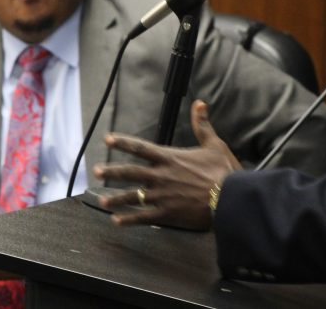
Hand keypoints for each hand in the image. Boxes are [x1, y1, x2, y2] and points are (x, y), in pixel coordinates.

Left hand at [94, 100, 241, 229]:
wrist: (230, 198)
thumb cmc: (223, 171)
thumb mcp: (213, 144)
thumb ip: (202, 125)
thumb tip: (200, 104)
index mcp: (169, 158)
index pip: (140, 148)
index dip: (122, 142)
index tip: (107, 139)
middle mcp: (161, 176)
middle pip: (130, 172)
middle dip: (111, 171)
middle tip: (96, 171)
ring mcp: (162, 196)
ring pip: (133, 196)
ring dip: (116, 198)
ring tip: (102, 200)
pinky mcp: (167, 213)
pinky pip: (143, 217)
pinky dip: (129, 219)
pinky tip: (117, 221)